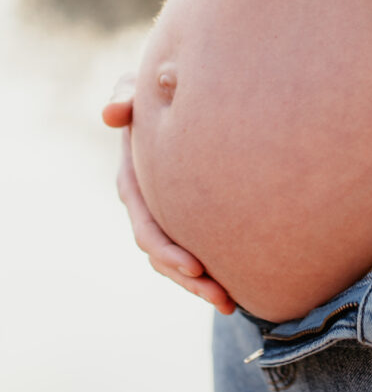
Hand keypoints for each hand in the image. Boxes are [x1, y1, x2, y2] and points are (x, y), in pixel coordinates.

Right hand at [103, 75, 235, 314]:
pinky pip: (195, 253)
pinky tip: (238, 290)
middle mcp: (147, 205)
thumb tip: (113, 112)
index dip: (167, 248)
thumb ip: (125, 95)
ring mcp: (167, 215)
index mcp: (134, 183)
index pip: (146, 224)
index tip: (196, 265)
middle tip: (219, 294)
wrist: (183, 95)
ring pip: (177, 262)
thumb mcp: (138, 88)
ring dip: (200, 286)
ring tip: (230, 303)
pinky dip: (211, 273)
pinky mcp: (189, 217)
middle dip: (188, 278)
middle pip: (162, 254)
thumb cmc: (157, 90)